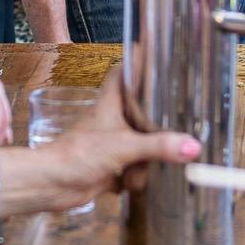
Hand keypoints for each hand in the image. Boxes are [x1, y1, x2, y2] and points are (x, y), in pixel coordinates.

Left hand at [16, 71, 201, 212]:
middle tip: (181, 119)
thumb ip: (159, 146)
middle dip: (157, 121)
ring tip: (160, 159)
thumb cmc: (79, 154)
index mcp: (110, 103)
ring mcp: (110, 144)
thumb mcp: (125, 146)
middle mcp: (110, 120)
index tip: (159, 60)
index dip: (138, 64)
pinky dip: (138, 177)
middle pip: (139, 110)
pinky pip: (134, 168)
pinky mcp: (110, 167)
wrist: (52, 184)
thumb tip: (193, 146)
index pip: (122, 73)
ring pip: (139, 142)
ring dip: (148, 157)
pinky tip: (145, 180)